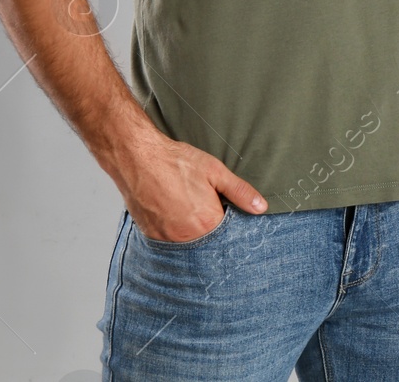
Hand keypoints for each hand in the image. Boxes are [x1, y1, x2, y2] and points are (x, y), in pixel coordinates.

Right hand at [119, 132, 267, 242]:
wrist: (137, 158)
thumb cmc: (176, 162)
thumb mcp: (216, 172)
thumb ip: (240, 192)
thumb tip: (261, 207)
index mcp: (207, 223)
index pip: (228, 235)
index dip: (230, 222)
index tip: (226, 210)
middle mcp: (186, 237)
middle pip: (208, 240)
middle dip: (211, 226)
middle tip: (204, 204)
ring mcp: (166, 238)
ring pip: (188, 241)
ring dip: (192, 229)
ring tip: (188, 205)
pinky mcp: (151, 235)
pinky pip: (169, 238)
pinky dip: (175, 228)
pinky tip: (174, 210)